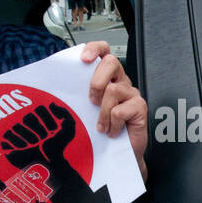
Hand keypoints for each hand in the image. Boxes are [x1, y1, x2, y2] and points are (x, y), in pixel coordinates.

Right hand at [0, 103, 75, 167]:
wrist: (51, 166)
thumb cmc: (59, 148)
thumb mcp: (69, 130)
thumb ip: (65, 114)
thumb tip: (51, 104)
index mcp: (40, 118)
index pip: (39, 109)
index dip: (47, 118)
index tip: (54, 130)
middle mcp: (27, 125)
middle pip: (28, 117)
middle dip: (38, 128)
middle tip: (44, 138)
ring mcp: (17, 135)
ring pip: (16, 126)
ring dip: (28, 136)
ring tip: (35, 143)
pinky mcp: (9, 145)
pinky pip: (6, 136)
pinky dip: (17, 141)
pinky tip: (26, 147)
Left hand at [80, 41, 147, 179]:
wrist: (119, 153)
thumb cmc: (102, 130)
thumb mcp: (87, 108)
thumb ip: (81, 94)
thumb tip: (61, 86)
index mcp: (107, 76)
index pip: (104, 51)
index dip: (95, 49)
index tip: (84, 59)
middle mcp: (121, 81)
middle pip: (111, 62)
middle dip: (96, 81)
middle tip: (91, 101)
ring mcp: (132, 93)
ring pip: (113, 90)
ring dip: (102, 113)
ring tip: (102, 126)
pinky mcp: (140, 107)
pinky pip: (120, 111)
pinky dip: (113, 124)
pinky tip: (113, 131)